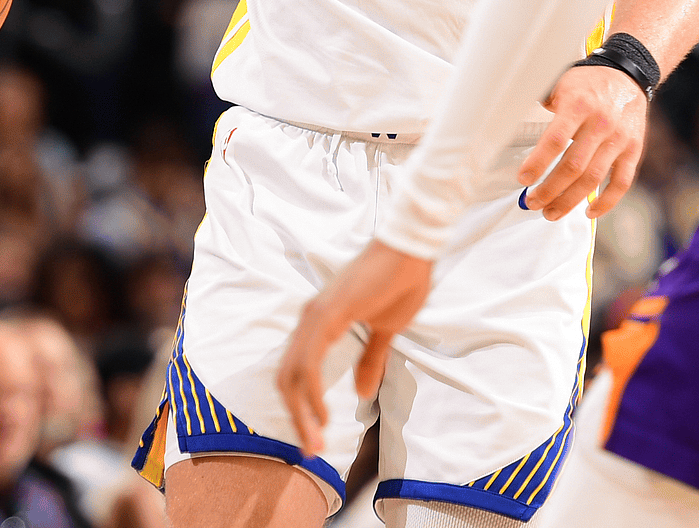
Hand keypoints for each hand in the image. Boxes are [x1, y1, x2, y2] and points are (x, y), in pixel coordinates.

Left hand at [275, 241, 431, 454]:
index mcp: (319, 322)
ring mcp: (315, 316)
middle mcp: (309, 319)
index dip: (301, 407)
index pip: (297, 372)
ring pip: (293, 375)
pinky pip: (310, 363)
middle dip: (296, 419)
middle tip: (311, 450)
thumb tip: (361, 393)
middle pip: (287, 379)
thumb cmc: (401, 281)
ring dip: (302, 414)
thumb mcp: (386, 329)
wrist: (412, 248)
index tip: (314, 436)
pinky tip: (323, 414)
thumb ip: (371, 359)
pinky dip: (312, 393)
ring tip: (315, 442)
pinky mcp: (327, 315)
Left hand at [519, 63, 647, 219]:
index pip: (555, 140)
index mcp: (579, 105)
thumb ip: (541, 100)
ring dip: (570, 201)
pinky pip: (622, 182)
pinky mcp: (633, 150)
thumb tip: (509, 113)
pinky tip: (590, 211)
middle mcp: (601, 123)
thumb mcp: (561, 81)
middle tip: (532, 202)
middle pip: (573, 166)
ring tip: (551, 212)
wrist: (628, 75)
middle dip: (549, 190)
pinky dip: (607, 201)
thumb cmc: (589, 83)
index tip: (523, 179)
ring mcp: (619, 139)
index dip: (538, 163)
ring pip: (593, 179)